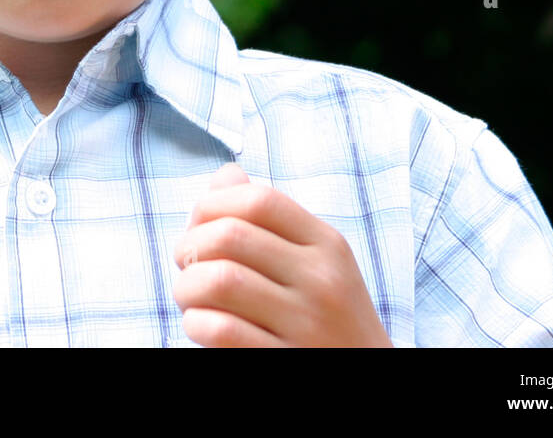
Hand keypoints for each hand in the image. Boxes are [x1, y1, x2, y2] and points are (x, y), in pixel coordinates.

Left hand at [172, 163, 392, 346]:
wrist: (367, 377)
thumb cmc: (330, 316)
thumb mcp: (318, 261)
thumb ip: (271, 218)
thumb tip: (226, 175)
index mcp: (327, 245)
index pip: (260, 200)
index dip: (212, 205)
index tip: (197, 225)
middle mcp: (321, 280)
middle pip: (230, 236)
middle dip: (189, 246)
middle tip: (185, 263)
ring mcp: (306, 324)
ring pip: (220, 281)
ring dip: (186, 287)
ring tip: (189, 296)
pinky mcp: (284, 359)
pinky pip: (221, 330)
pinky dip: (196, 324)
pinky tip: (200, 325)